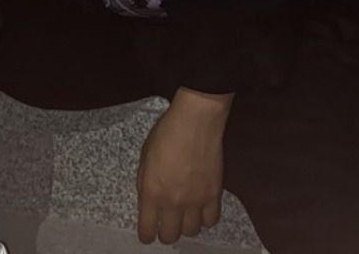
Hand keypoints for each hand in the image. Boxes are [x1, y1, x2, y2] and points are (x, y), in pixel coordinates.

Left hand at [135, 99, 225, 244]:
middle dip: (166, 232)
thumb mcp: (145, 155)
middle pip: (170, 237)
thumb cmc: (166, 132)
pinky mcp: (214, 195)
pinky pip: (211, 221)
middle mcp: (173, 202)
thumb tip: (148, 200)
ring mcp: (195, 201)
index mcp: (152, 192)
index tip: (148, 231)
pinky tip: (202, 207)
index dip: (146, 234)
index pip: (147, 231)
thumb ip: (145, 182)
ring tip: (185, 212)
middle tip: (166, 221)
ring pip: (192, 232)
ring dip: (186, 224)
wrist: (195, 121)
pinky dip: (205, 218)